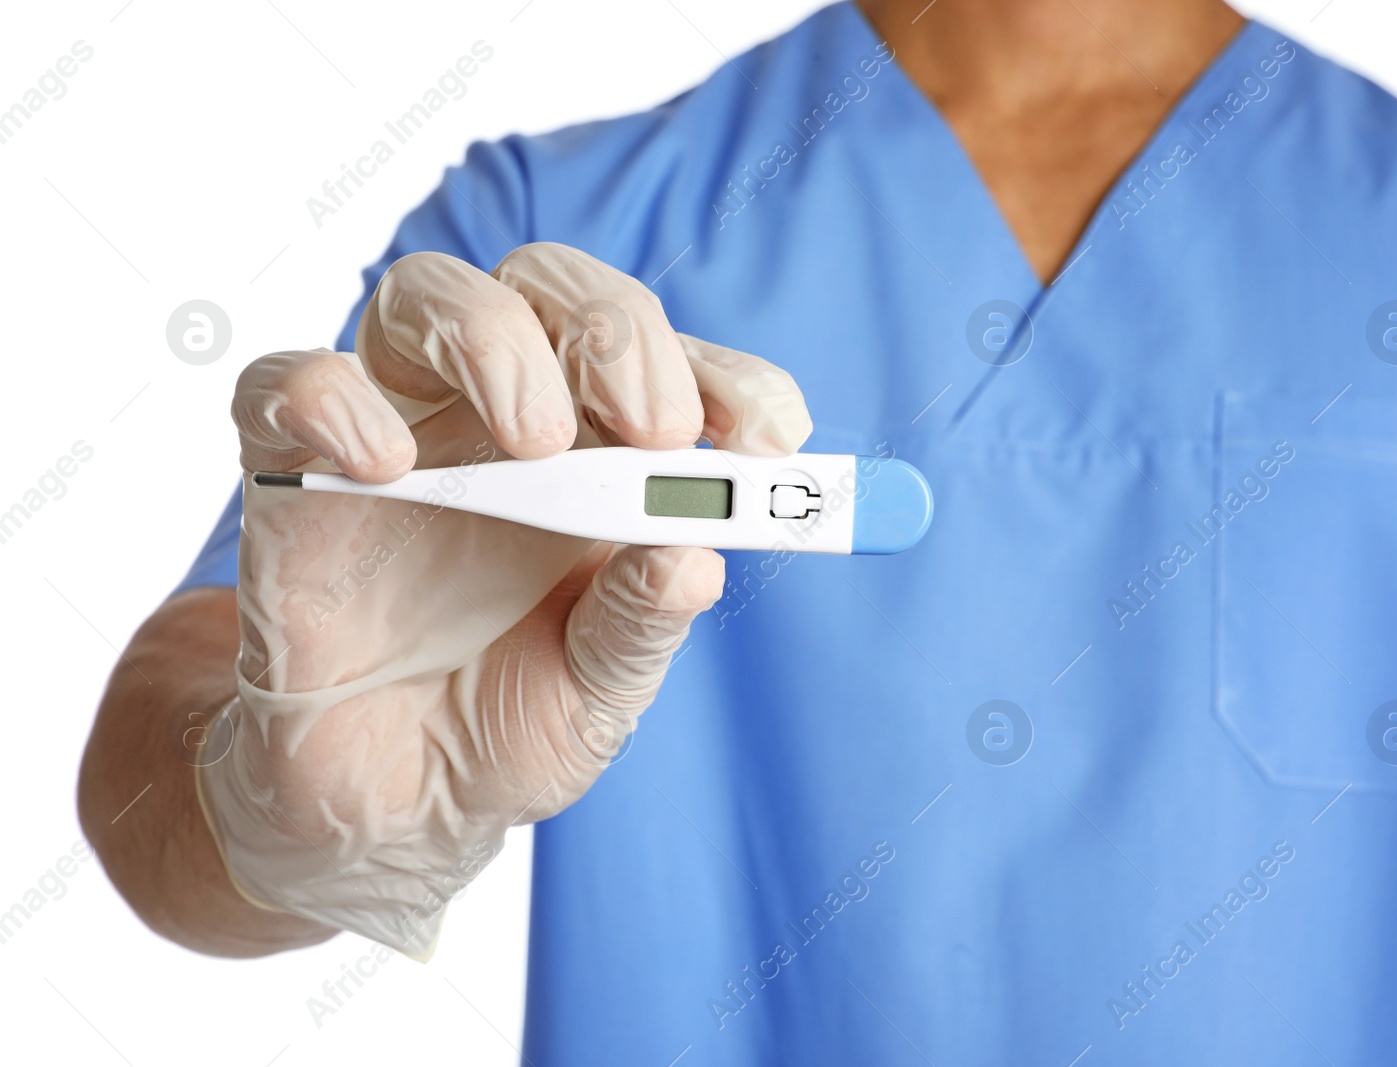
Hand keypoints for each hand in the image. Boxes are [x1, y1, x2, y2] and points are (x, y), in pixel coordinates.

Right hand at [199, 243, 810, 956]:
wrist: (387, 809)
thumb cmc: (505, 728)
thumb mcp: (598, 695)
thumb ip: (642, 621)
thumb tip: (695, 555)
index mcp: (605, 461)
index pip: (675, 367)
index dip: (733, 381)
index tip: (773, 438)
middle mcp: (505, 421)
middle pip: (552, 286)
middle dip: (617, 333)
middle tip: (655, 430)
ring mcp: (403, 433)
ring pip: (430, 294)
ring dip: (495, 338)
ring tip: (535, 443)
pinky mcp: (297, 473)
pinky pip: (291, 383)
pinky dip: (334, 397)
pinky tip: (386, 465)